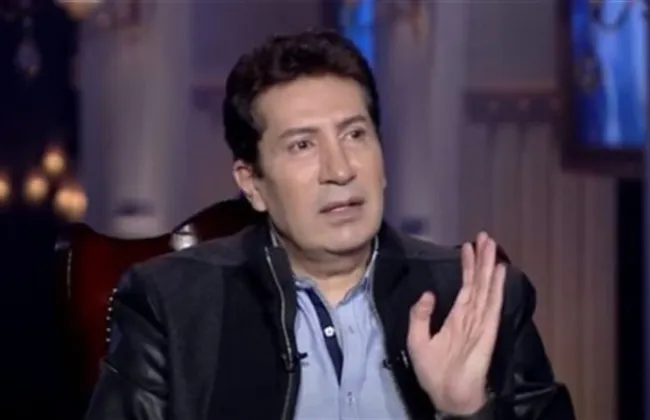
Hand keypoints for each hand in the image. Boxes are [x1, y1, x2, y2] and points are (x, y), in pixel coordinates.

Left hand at [407, 232, 506, 414]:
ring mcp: (480, 322)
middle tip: (485, 236)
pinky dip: (496, 288)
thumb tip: (428, 293)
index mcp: (455, 318)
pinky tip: (500, 271)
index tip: (468, 247)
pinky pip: (492, 306)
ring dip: (489, 267)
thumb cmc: (432, 372)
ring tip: (492, 245)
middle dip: (481, 260)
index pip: (464, 287)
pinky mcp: (487, 331)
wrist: (446, 395)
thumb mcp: (417, 340)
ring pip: (485, 289)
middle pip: (477, 283)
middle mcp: (470, 316)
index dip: (466, 267)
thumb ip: (420, 315)